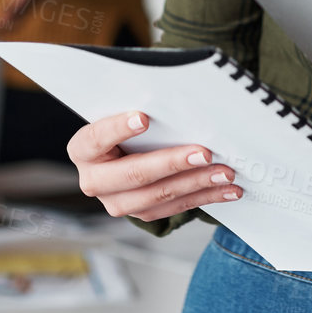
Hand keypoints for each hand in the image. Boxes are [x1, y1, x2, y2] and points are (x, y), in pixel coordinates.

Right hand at [67, 109, 242, 220]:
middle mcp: (94, 180)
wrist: (124, 153)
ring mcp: (117, 202)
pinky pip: (176, 207)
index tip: (145, 117)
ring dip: (197, 183)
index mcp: (83, 149)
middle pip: (134, 174)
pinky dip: (206, 197)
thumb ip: (140, 110)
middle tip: (204, 152)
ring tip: (225, 172)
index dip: (119, 128)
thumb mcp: (125, 114)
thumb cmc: (129, 125)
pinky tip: (228, 189)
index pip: (97, 137)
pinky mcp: (141, 213)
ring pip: (159, 195)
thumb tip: (177, 98)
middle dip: (172, 163)